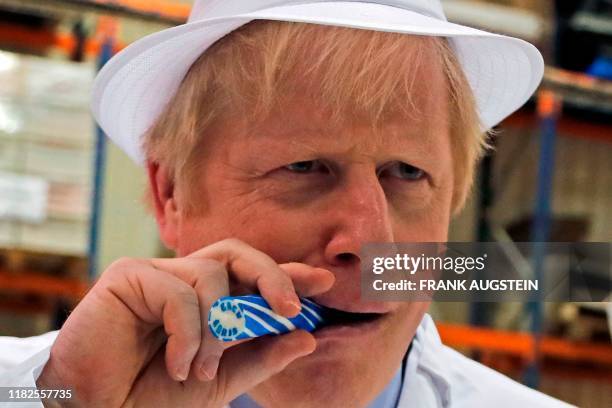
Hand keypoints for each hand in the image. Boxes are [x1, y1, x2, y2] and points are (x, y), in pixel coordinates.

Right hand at [36, 238, 334, 406]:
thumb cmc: (153, 396)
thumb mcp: (220, 380)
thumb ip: (260, 357)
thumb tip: (307, 337)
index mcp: (207, 300)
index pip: (253, 276)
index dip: (289, 274)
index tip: (325, 280)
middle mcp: (185, 281)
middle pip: (237, 253)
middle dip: (271, 276)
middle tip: (291, 308)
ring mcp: (156, 274)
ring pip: (210, 273)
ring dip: (217, 327)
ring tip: (199, 369)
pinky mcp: (127, 277)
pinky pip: (177, 291)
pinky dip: (187, 332)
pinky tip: (176, 365)